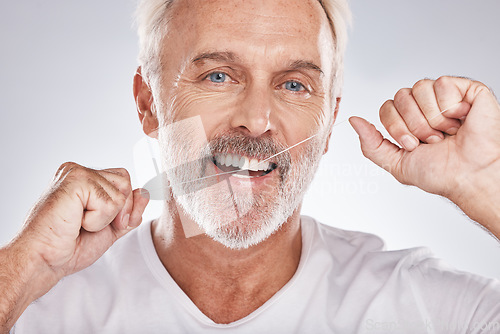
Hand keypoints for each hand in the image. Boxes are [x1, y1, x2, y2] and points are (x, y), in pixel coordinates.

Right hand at [13, 162, 149, 295]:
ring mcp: (76, 173)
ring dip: (106, 217)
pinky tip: (76, 222)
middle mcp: (79, 172)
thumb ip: (129, 211)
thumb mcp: (110, 228)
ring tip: (80, 223)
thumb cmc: (69, 247)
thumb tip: (144, 192)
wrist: (44, 261)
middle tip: (90, 225)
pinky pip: (110, 202)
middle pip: (126, 182)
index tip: (99, 224)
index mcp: (85, 179)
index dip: (122, 208)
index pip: (123, 181)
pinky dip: (98, 220)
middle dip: (118, 211)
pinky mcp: (75, 180)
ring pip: (121, 192)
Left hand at [349, 76, 499, 236]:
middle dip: (413, 125)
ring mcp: (444, 96)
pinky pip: (442, 83)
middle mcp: (424, 105)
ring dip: (432, 118)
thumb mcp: (395, 163)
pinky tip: (460, 120)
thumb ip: (371, 144)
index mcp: (408, 119)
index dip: (396, 128)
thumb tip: (353, 120)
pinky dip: (449, 107)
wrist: (469, 177)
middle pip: (399, 97)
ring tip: (447, 132)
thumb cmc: (440, 173)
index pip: (386, 107)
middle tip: (432, 140)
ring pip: (419, 88)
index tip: (413, 145)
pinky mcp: (466, 89)